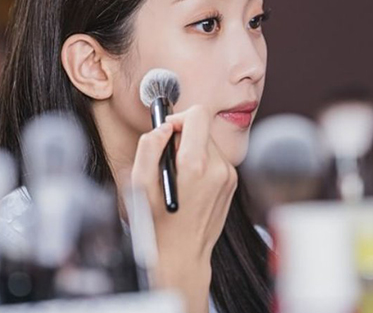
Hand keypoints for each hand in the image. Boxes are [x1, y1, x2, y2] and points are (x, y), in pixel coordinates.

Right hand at [130, 105, 237, 312]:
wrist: (181, 257)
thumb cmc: (156, 225)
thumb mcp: (140, 185)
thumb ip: (149, 147)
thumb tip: (163, 127)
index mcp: (196, 164)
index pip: (198, 114)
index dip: (178, 117)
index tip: (167, 132)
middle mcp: (219, 168)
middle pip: (203, 128)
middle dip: (183, 137)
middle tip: (168, 162)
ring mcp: (229, 177)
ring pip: (209, 144)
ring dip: (192, 152)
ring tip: (178, 179)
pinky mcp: (232, 184)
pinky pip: (216, 160)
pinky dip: (202, 165)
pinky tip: (190, 187)